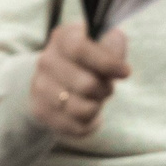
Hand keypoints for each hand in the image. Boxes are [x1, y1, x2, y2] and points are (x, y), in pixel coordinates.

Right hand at [27, 21, 129, 138]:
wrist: (59, 79)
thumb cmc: (91, 60)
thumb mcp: (105, 44)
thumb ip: (114, 46)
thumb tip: (119, 61)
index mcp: (62, 38)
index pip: (79, 49)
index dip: (106, 62)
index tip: (125, 72)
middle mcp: (46, 61)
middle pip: (86, 84)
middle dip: (105, 89)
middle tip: (104, 86)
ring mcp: (40, 87)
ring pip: (83, 109)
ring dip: (96, 106)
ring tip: (93, 99)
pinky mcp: (41, 112)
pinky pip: (78, 127)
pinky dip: (90, 123)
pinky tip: (86, 114)